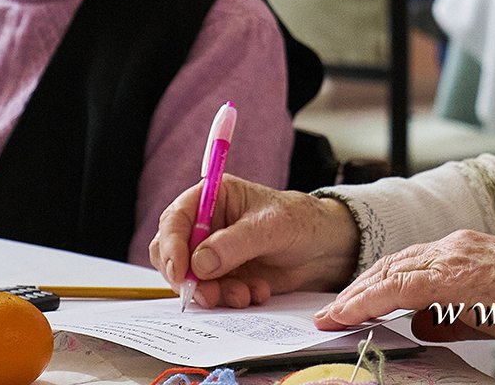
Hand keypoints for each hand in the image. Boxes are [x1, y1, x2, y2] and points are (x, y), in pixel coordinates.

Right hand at [149, 174, 358, 307]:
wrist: (324, 248)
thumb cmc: (299, 222)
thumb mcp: (270, 227)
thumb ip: (234, 244)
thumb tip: (198, 263)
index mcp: (213, 197)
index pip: (175, 219)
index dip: (171, 246)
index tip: (180, 271)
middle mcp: (207, 224)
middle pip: (172, 252)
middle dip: (187, 277)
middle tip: (208, 294)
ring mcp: (213, 252)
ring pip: (190, 278)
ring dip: (213, 292)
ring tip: (244, 295)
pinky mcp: (224, 275)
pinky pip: (212, 292)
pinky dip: (230, 298)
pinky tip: (257, 292)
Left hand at [313, 229, 494, 345]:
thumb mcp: (484, 310)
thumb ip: (448, 316)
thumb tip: (418, 326)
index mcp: (462, 250)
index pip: (406, 264)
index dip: (373, 284)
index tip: (349, 303)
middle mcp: (454, 245)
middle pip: (392, 264)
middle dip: (358, 289)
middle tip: (331, 311)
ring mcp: (454, 256)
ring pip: (391, 271)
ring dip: (358, 295)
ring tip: (334, 315)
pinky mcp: (455, 275)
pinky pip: (401, 287)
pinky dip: (371, 299)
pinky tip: (353, 312)